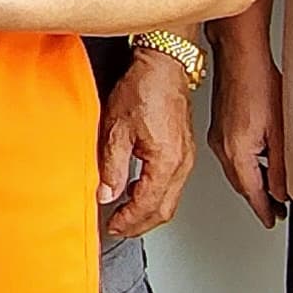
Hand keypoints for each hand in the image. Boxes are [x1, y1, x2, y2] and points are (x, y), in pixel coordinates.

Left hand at [100, 47, 195, 236]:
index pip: (148, 205)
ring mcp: (186, 157)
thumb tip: (107, 194)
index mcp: (166, 162)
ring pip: (171, 199)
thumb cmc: (144, 88)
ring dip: (149, 211)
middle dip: (141, 224)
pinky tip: (139, 190)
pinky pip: (173, 184)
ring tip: (125, 213)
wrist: (164, 64)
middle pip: (164, 209)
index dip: (129, 221)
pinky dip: (156, 195)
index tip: (112, 226)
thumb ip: (112, 166)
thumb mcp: (117, 129)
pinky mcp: (184, 149)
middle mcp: (182, 164)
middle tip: (119, 228)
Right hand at [205, 29, 288, 226]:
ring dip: (252, 183)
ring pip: (236, 171)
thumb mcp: (280, 131)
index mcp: (236, 151)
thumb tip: (282, 191)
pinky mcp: (219, 127)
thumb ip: (280, 167)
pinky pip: (231, 157)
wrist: (239, 56)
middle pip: (241, 184)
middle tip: (276, 211)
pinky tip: (258, 163)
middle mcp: (222, 147)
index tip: (272, 221)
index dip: (264, 210)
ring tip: (271, 191)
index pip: (251, 192)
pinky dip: (245, 167)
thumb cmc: (258, 83)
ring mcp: (217, 137)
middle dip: (258, 199)